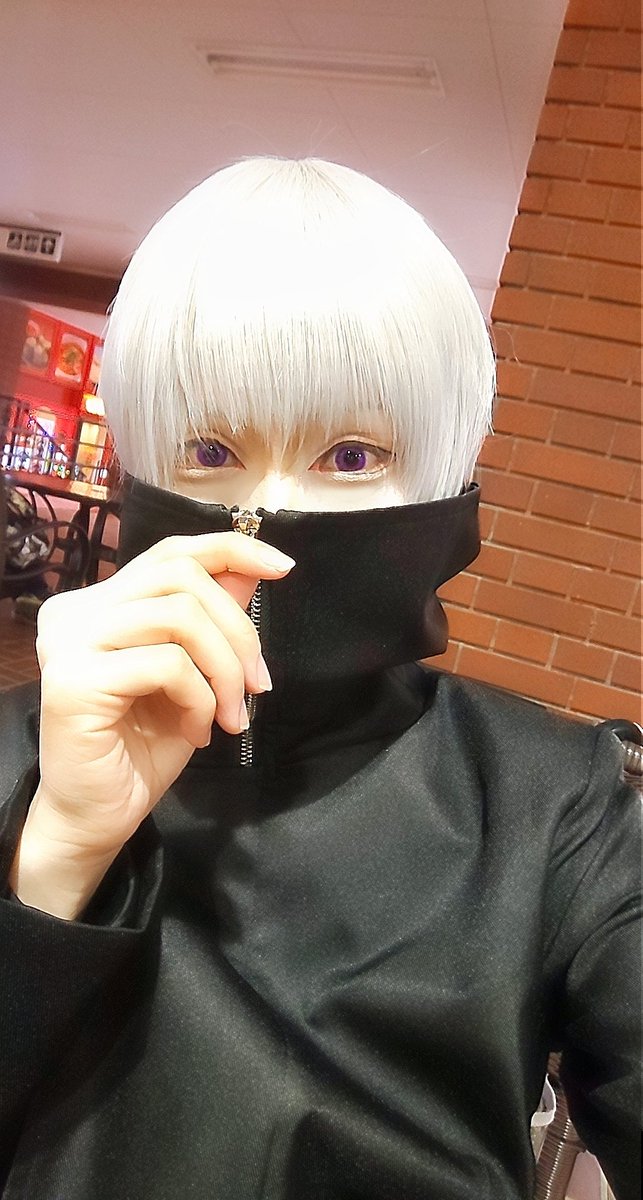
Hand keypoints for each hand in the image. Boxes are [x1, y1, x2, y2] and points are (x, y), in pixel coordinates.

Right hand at [9, 532, 294, 916]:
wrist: (98, 816)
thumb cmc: (143, 748)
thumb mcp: (194, 675)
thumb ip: (212, 620)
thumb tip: (253, 569)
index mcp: (100, 602)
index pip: (171, 552)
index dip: (232, 550)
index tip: (283, 568)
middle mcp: (76, 611)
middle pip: (181, 578)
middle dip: (239, 629)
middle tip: (259, 686)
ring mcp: (69, 642)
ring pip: (179, 616)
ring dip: (225, 668)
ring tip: (232, 715)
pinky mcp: (74, 680)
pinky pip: (166, 664)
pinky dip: (200, 699)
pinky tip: (199, 733)